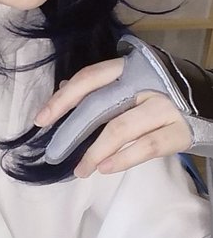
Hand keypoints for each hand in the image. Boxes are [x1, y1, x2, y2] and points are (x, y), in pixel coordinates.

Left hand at [34, 58, 192, 177]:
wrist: (211, 102)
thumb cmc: (164, 92)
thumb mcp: (135, 80)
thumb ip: (102, 85)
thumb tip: (64, 88)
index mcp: (131, 66)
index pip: (90, 79)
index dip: (62, 99)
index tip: (42, 120)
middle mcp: (147, 82)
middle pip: (99, 105)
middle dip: (71, 131)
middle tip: (54, 153)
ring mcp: (164, 106)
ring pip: (119, 129)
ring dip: (94, 152)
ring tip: (80, 170)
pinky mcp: (180, 130)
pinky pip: (145, 147)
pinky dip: (122, 159)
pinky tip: (105, 168)